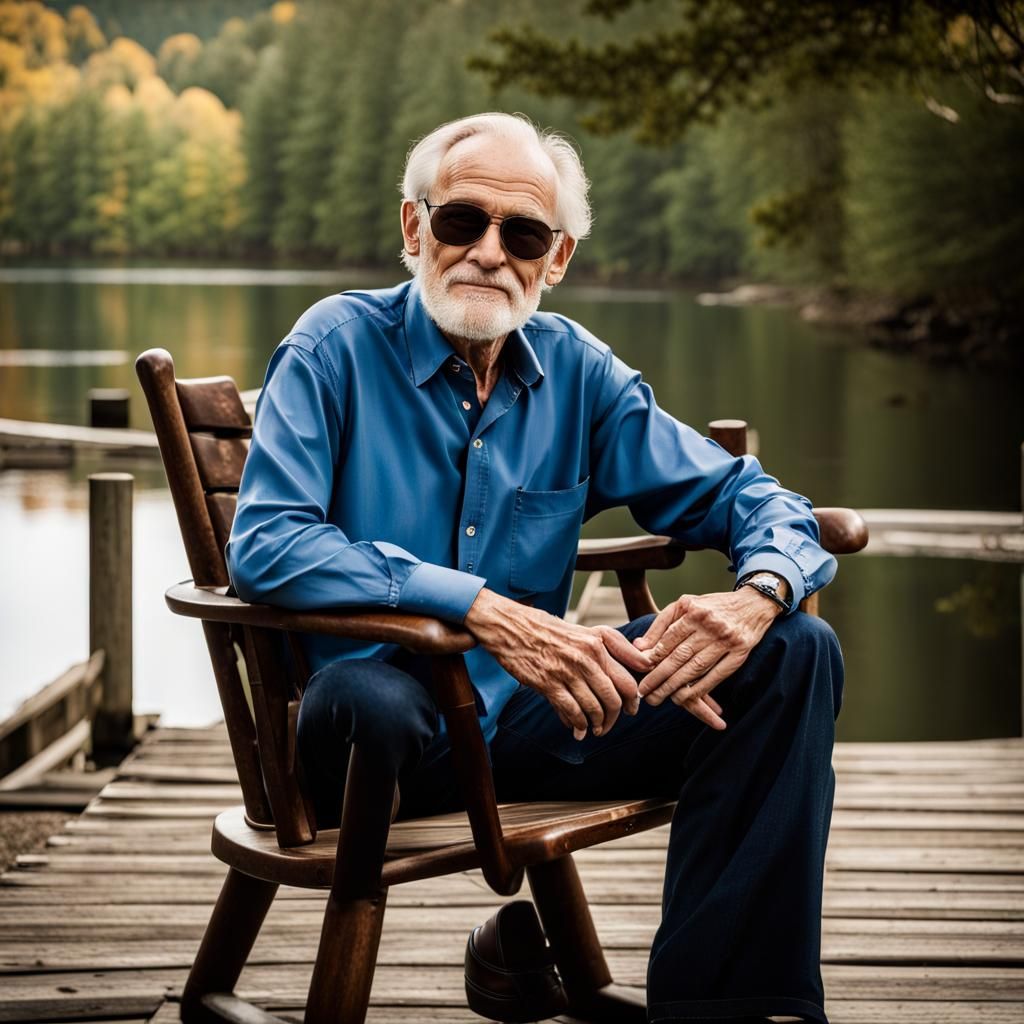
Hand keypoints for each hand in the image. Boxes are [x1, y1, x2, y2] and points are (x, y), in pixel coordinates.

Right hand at [465, 588, 648, 738]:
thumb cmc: (548, 629)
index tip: (631, 710)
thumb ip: (615, 647)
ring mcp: (567, 671)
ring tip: (593, 729)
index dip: (633, 701)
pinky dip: (577, 724)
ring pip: (593, 708)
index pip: (627, 680)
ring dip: (596, 725)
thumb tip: (643, 663)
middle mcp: (587, 657)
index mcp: (598, 643)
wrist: (510, 626)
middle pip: (613, 699)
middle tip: (608, 725)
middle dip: (613, 718)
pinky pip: (571, 711)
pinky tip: (576, 728)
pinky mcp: (548, 683)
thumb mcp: (586, 630)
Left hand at [633, 589, 783, 728]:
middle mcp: (709, 624)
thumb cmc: (712, 606)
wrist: (753, 604)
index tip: (638, 674)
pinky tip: (685, 698)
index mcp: (693, 610)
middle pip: (679, 656)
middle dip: (659, 677)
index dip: (652, 659)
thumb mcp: (685, 605)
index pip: (668, 639)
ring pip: (695, 668)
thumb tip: (639, 647)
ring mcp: (726, 639)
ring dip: (675, 687)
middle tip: (644, 693)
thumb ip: (661, 624)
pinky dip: (700, 689)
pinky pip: (716, 675)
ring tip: (660, 698)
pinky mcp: (740, 653)